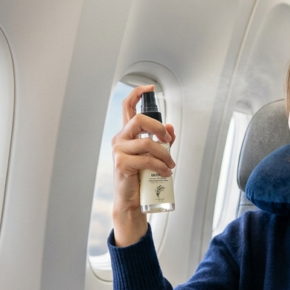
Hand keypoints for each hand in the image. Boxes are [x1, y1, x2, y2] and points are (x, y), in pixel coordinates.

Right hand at [110, 85, 176, 246]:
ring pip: (148, 143)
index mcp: (126, 133)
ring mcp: (119, 150)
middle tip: (168, 141)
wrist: (132, 200)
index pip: (127, 107)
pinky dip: (161, 166)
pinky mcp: (122, 163)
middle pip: (140, 120)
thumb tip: (171, 128)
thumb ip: (162, 141)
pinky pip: (147, 159)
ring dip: (165, 154)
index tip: (150, 88)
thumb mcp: (154, 155)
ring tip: (170, 165)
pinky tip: (166, 172)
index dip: (137, 94)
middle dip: (159, 128)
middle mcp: (120, 139)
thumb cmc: (141, 177)